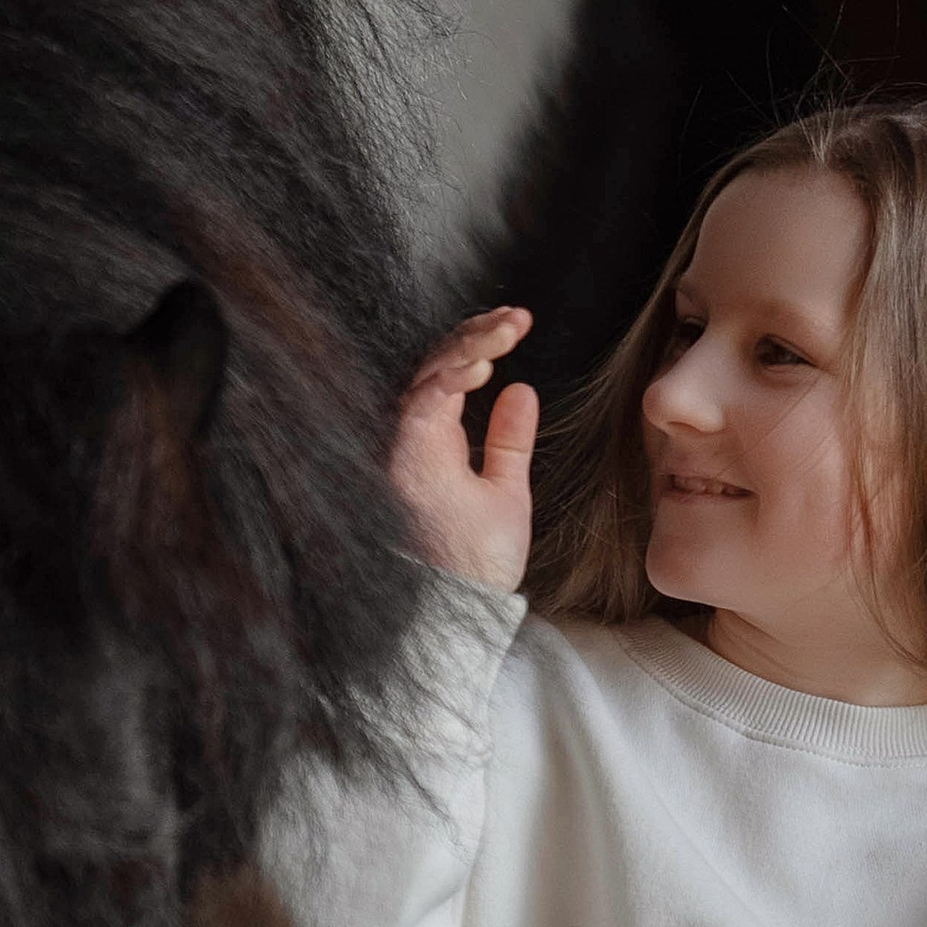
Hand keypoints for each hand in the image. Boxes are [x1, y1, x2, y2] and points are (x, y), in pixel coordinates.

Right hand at [389, 306, 537, 591]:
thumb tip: (521, 390)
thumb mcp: (506, 491)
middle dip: (476, 333)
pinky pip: (422, 401)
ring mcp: (408, 447)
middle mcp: (417, 439)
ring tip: (508, 330)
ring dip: (469, 345)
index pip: (451, 376)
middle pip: (437, 364)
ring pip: (428, 373)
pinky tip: (483, 363)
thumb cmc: (476, 564)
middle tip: (516, 319)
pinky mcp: (405, 458)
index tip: (517, 325)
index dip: (479, 344)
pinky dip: (451, 377)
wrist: (462, 608)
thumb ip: (509, 442)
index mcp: (437, 442)